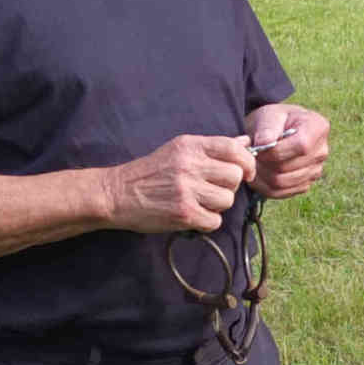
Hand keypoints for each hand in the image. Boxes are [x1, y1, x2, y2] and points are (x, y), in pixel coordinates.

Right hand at [105, 133, 256, 232]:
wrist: (117, 194)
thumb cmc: (150, 172)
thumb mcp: (179, 150)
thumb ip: (213, 148)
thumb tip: (246, 142)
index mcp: (190, 146)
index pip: (234, 149)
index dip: (247, 162)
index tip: (244, 172)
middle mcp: (190, 165)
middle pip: (235, 177)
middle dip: (229, 186)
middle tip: (212, 189)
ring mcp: (187, 190)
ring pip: (227, 200)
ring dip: (217, 205)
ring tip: (199, 202)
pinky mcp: (184, 213)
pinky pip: (214, 220)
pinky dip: (206, 222)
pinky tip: (192, 215)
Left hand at [247, 104, 329, 198]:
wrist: (276, 130)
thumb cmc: (274, 119)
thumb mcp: (269, 114)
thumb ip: (267, 126)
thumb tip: (264, 143)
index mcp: (318, 127)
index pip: (301, 146)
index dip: (276, 151)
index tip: (259, 146)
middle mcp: (321, 151)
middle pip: (288, 168)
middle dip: (264, 163)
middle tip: (250, 156)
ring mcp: (315, 170)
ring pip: (282, 183)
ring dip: (261, 175)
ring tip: (252, 163)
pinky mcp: (304, 184)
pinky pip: (281, 193)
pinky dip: (263, 186)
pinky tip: (257, 173)